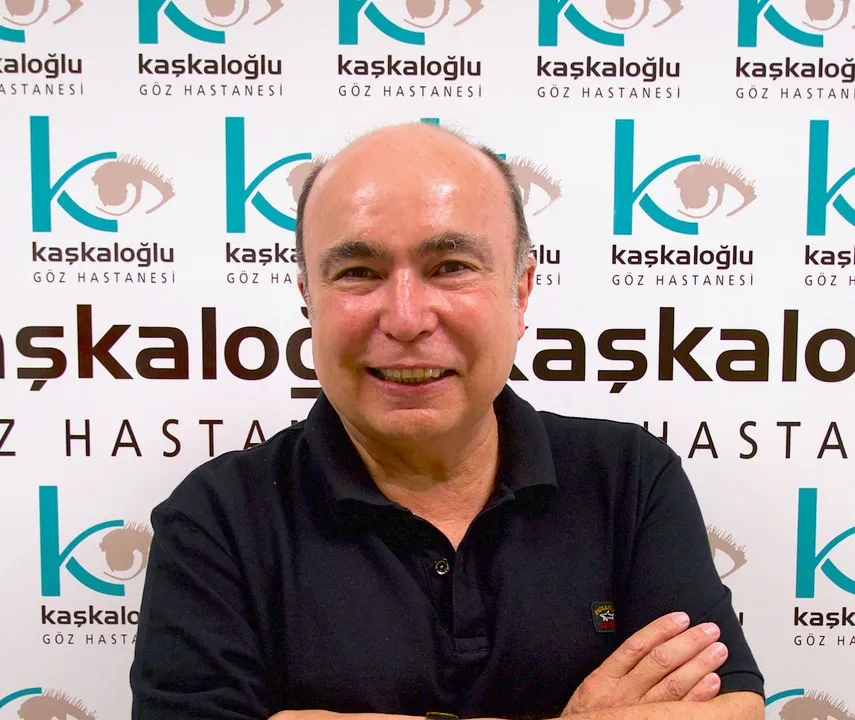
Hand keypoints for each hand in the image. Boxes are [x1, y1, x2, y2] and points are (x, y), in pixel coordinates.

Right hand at [562, 612, 727, 714]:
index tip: (682, 617)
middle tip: (711, 630)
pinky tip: (713, 682)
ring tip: (718, 651)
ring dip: (699, 665)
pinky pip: (679, 708)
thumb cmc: (589, 715)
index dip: (661, 629)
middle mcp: (623, 693)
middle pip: (661, 662)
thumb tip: (649, 644)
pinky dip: (698, 695)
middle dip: (688, 643)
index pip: (637, 645)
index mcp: (606, 677)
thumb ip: (616, 669)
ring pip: (673, 684)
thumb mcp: (592, 686)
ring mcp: (639, 712)